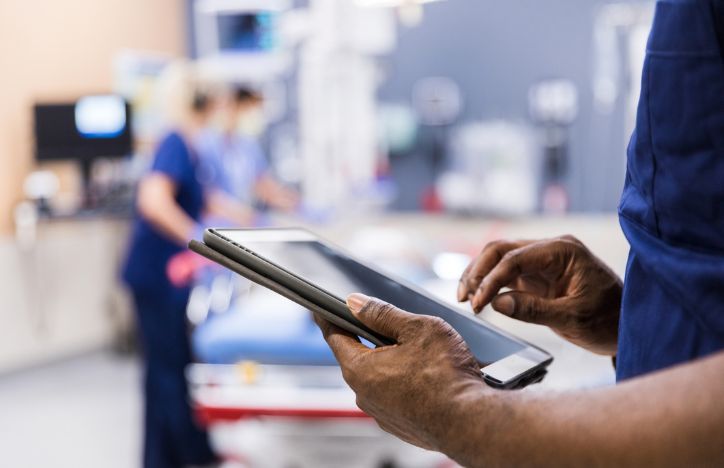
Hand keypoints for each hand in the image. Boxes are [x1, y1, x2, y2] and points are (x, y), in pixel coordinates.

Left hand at [315, 293, 485, 450]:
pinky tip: (427, 376)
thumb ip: (382, 313)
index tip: (321, 309)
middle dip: (370, 339)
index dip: (329, 318)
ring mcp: (382, 413)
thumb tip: (355, 303)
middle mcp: (364, 395)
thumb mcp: (416, 328)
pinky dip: (405, 383)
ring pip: (379, 378)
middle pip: (358, 356)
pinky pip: (395, 396)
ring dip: (392, 362)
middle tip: (391, 325)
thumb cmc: (446, 374)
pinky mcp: (401, 425)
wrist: (471, 421)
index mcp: (360, 369)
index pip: (334, 336)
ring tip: (421, 353)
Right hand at [458, 236, 621, 354]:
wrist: (628, 325)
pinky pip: (505, 273)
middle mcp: (550, 249)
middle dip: (478, 272)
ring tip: (464, 299)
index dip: (491, 280)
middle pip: (501, 250)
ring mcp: (542, 261)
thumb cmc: (609, 319)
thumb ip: (534, 309)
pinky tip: (478, 299)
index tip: (477, 304)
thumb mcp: (573, 318)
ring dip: (479, 276)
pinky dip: (489, 284)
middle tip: (464, 298)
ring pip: (499, 259)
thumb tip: (497, 303)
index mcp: (563, 251)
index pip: (515, 258)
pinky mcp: (537, 275)